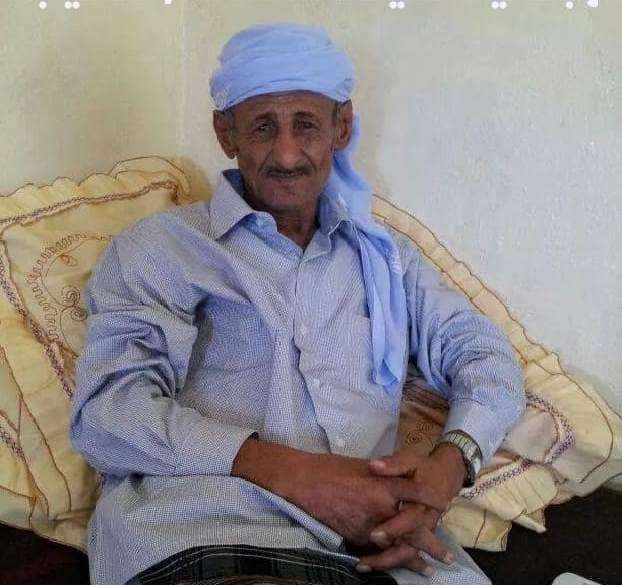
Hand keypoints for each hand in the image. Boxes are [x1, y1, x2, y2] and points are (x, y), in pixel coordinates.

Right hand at [232, 437, 449, 545]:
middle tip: (448, 557)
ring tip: (428, 571)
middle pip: (413, 529)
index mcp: (384, 484)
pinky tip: (396, 566)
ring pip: (397, 547)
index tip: (443, 503)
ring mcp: (368, 525)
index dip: (431, 498)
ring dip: (413, 560)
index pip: (416, 492)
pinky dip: (388, 560)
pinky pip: (377, 552)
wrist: (306, 481)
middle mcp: (381, 508)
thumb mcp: (364, 466)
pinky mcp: (355, 537)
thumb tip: (395, 480)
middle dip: (432, 544)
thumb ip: (383, 477)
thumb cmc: (333, 467)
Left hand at [353, 445, 465, 574]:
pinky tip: (375, 564)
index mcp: (423, 502)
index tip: (373, 535)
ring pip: (410, 552)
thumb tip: (373, 466)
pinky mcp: (421, 533)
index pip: (409, 520)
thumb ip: (392, 464)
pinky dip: (393, 558)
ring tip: (365, 566)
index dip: (392, 528)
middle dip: (388, 556)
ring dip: (388, 561)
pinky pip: (409, 550)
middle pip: (410, 545)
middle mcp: (425, 519)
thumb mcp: (409, 459)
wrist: (446, 473)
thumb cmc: (423, 466)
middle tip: (365, 562)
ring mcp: (424, 529)